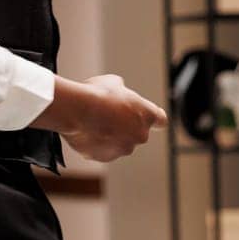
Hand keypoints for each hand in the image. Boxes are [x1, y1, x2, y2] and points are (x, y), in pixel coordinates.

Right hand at [36, 74, 166, 163]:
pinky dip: (95, 144)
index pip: (160, 120)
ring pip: (118, 144)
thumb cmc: (98, 94)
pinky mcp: (105, 157)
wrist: (77, 110)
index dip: (152, 118)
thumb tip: (117, 93)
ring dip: (109, 136)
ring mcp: (123, 149)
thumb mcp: (114, 82)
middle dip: (124, 127)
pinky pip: (102, 150)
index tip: (144, 116)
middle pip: (136, 133)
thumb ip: (122, 92)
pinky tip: (85, 131)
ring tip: (92, 123)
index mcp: (147, 115)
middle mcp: (140, 136)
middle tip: (107, 116)